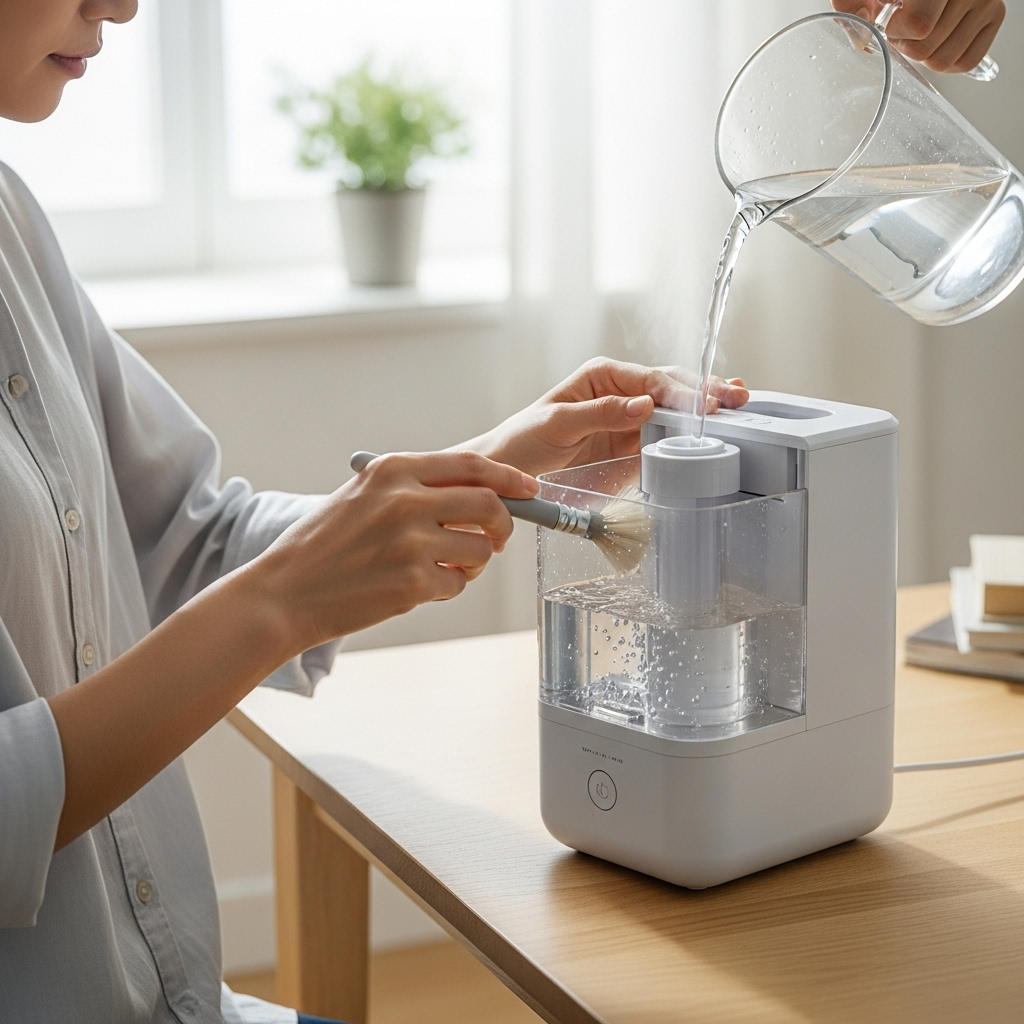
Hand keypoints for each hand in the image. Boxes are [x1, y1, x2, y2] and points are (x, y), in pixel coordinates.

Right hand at [48, 450, 536, 849]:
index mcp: (394, 470)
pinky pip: (458, 584)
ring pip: (481, 548)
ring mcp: (412, 542)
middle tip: (494, 538)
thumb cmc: (321, 547)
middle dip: (503, 524)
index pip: (473, 465)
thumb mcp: (362, 496)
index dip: (510, 477)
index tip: (530, 488)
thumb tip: (476, 492)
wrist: (282, 594)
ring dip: (475, 562)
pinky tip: (418, 588)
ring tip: (447, 569)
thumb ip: (414, 489)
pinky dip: (448, 588)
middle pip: (490, 504)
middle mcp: (406, 500)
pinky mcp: (413, 583)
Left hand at [461, 357, 749, 476]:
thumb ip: (600, 413)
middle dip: (706, 391)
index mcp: (604, 377)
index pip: (653, 380)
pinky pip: (667, 440)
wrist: (506, 474)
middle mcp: (621, 394)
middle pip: (673, 388)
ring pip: (677, 412)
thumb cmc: (522, 440)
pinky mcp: (632, 449)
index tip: (706, 402)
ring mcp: (630, 422)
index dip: (683, 390)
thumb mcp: (556, 423)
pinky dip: (692, 436)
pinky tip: (717, 431)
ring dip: (706, 410)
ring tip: (741, 409)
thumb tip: (645, 405)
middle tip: (737, 399)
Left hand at [832, 0, 1004, 72]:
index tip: (892, 23)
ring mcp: (985, 0)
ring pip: (944, 61)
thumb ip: (851, 4)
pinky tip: (938, 42)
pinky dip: (947, 62)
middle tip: (906, 31)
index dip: (897, 33)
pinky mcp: (994, 14)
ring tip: (923, 34)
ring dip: (925, 55)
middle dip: (908, 46)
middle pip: (926, 49)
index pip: (919, 25)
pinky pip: (966, 62)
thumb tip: (860, 31)